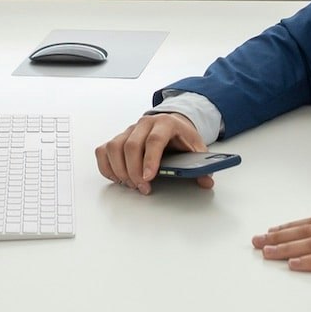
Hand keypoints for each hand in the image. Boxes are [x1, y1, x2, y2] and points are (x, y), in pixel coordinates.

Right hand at [95, 112, 210, 192]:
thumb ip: (201, 166)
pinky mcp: (118, 137)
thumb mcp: (196, 148)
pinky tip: (118, 178)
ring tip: (131, 184)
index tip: (148, 178)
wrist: (172, 124)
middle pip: (131, 145)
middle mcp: (144, 123)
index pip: (154, 140)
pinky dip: (107, 167)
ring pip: (114, 148)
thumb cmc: (182, 138)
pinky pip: (104, 150)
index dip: (150, 160)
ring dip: (120, 170)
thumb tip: (206, 181)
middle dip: (134, 171)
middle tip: (142, 188)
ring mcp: (129, 130)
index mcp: (166, 123)